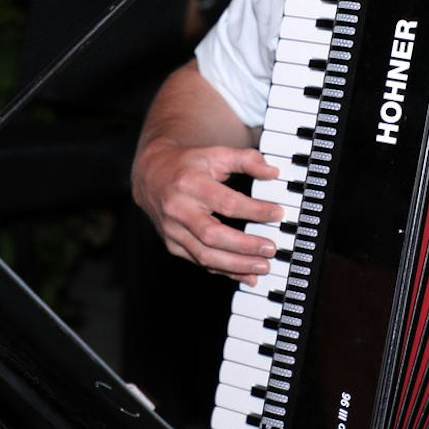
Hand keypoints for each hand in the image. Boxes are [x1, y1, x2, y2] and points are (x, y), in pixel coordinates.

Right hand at [130, 137, 283, 281]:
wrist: (150, 174)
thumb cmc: (186, 164)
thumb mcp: (216, 154)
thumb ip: (246, 160)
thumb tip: (272, 172)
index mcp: (189, 184)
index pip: (226, 203)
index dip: (255, 211)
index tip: (277, 214)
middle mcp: (177, 209)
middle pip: (213, 235)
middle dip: (245, 246)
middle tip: (270, 249)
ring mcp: (172, 231)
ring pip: (205, 256)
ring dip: (237, 265)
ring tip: (262, 266)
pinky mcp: (172, 245)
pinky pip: (200, 263)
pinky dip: (225, 271)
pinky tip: (245, 275)